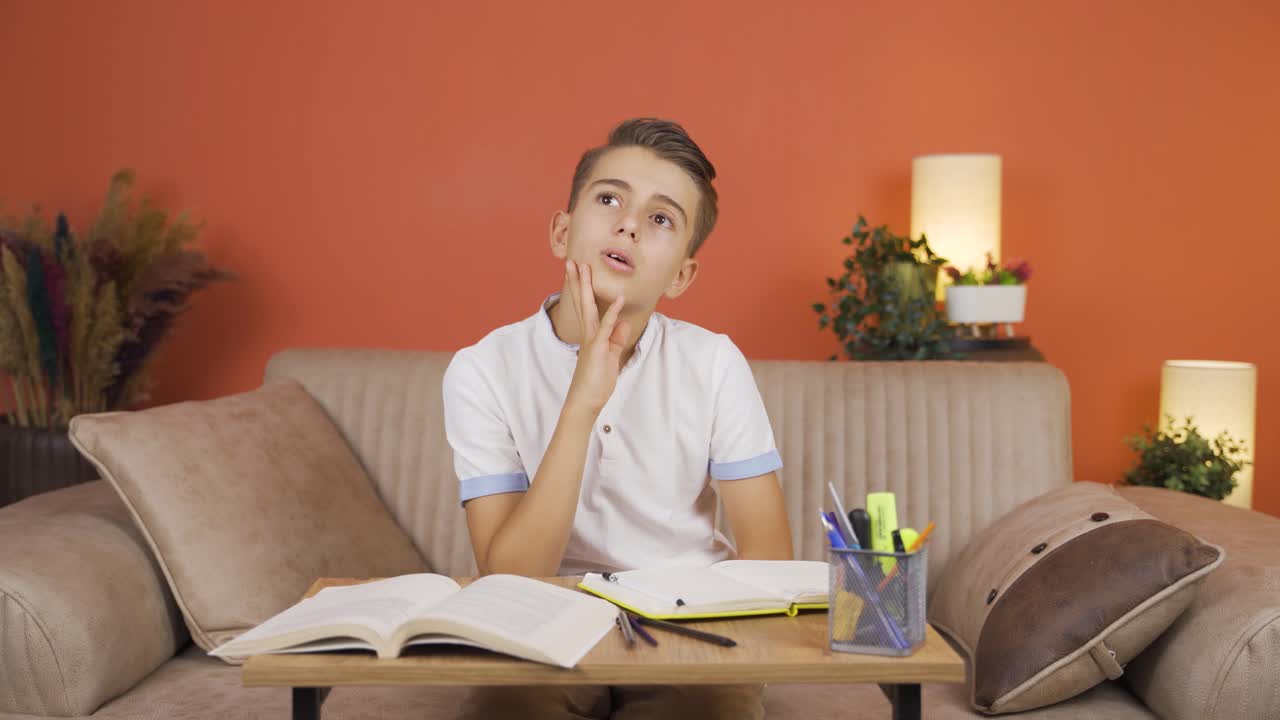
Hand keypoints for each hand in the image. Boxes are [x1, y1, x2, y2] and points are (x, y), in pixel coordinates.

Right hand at [563, 259, 631, 416]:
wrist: (586, 401)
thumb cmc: (596, 382)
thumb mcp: (611, 357)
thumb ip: (616, 339)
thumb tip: (624, 323)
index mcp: (591, 335)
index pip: (586, 307)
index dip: (582, 289)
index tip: (579, 272)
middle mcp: (588, 334)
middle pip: (582, 302)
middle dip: (578, 281)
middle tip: (572, 262)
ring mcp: (592, 340)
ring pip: (589, 308)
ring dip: (587, 288)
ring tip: (584, 268)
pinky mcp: (599, 349)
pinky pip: (606, 327)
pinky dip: (613, 312)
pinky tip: (619, 298)